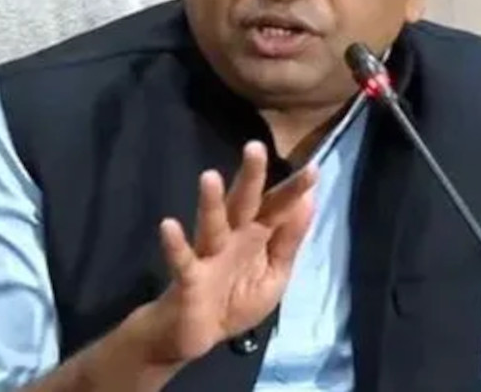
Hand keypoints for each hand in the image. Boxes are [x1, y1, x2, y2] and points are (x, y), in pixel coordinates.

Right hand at [142, 140, 317, 364]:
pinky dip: (174, 245)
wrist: (196, 334)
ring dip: (210, 203)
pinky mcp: (188, 277)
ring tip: (210, 177)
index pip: (277, 208)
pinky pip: (182, 259)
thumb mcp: (274, 274)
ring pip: (211, 224)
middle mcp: (232, 238)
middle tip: (255, 147)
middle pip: (242, 203)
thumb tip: (309, 201)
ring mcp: (208, 255)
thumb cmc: (236, 299)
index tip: (313, 169)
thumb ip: (289, 241)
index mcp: (256, 236)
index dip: (293, 190)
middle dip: (250, 177)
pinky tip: (168, 226)